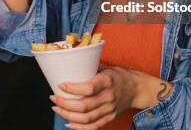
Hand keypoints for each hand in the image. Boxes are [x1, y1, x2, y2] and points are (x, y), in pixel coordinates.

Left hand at [51, 68, 173, 128]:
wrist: (137, 89)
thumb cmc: (118, 76)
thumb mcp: (106, 68)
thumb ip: (90, 70)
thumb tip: (68, 66)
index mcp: (107, 81)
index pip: (88, 88)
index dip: (72, 89)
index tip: (60, 85)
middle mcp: (108, 97)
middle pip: (84, 106)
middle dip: (65, 104)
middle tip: (54, 98)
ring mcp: (109, 109)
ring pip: (86, 118)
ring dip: (68, 115)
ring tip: (57, 109)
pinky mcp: (109, 118)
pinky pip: (93, 127)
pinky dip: (79, 128)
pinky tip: (69, 123)